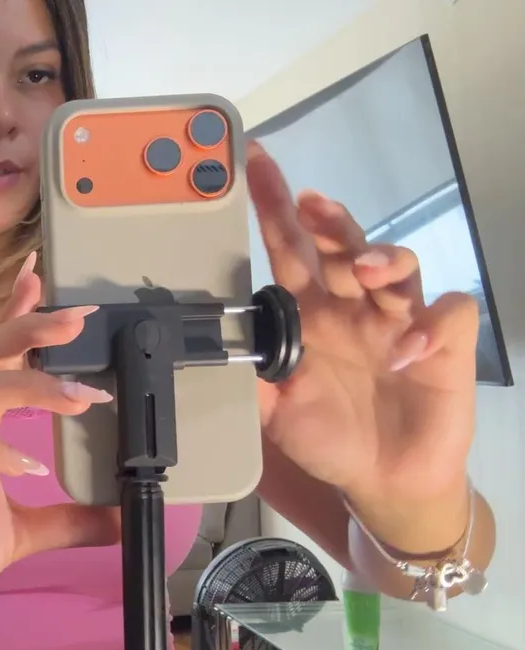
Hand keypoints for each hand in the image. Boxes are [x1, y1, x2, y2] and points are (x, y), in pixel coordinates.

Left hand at [248, 141, 478, 515]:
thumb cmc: (330, 438)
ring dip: (379, 255)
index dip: (274, 209)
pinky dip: (431, 325)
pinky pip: (447, 313)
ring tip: (360, 268)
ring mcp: (400, 321)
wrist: (384, 481)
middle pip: (342, 245)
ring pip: (397, 263)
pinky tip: (407, 351)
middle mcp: (353, 306)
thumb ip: (247, 380)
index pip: (290, 250)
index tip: (254, 165)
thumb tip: (205, 354)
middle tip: (307, 202)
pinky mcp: (445, 344)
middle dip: (327, 218)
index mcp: (310, 314)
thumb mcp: (274, 413)